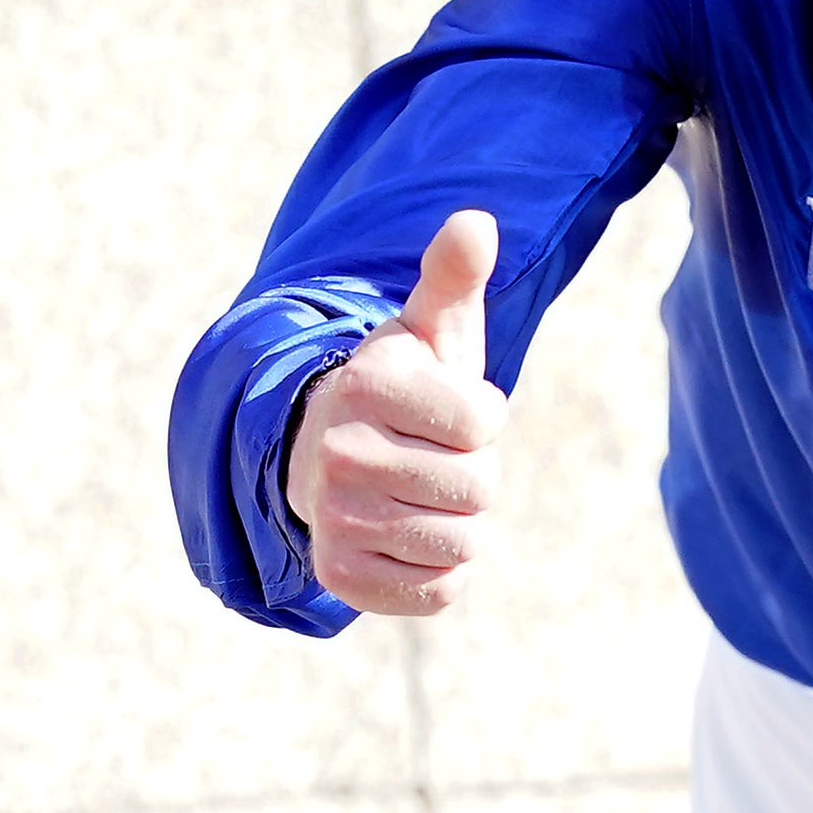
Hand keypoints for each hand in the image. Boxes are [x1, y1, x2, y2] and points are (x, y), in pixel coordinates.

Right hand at [288, 211, 502, 617]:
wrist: (328, 452)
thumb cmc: (402, 388)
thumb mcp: (429, 329)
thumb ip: (453, 275)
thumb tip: (477, 222)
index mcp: (367, 386)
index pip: (483, 424)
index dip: (483, 419)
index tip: (449, 410)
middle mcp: (339, 452)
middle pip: (478, 489)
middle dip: (473, 474)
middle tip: (433, 457)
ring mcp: (334, 518)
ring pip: (463, 543)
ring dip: (461, 523)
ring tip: (422, 494)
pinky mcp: (340, 576)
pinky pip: (439, 591)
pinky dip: (441, 570)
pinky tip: (411, 537)